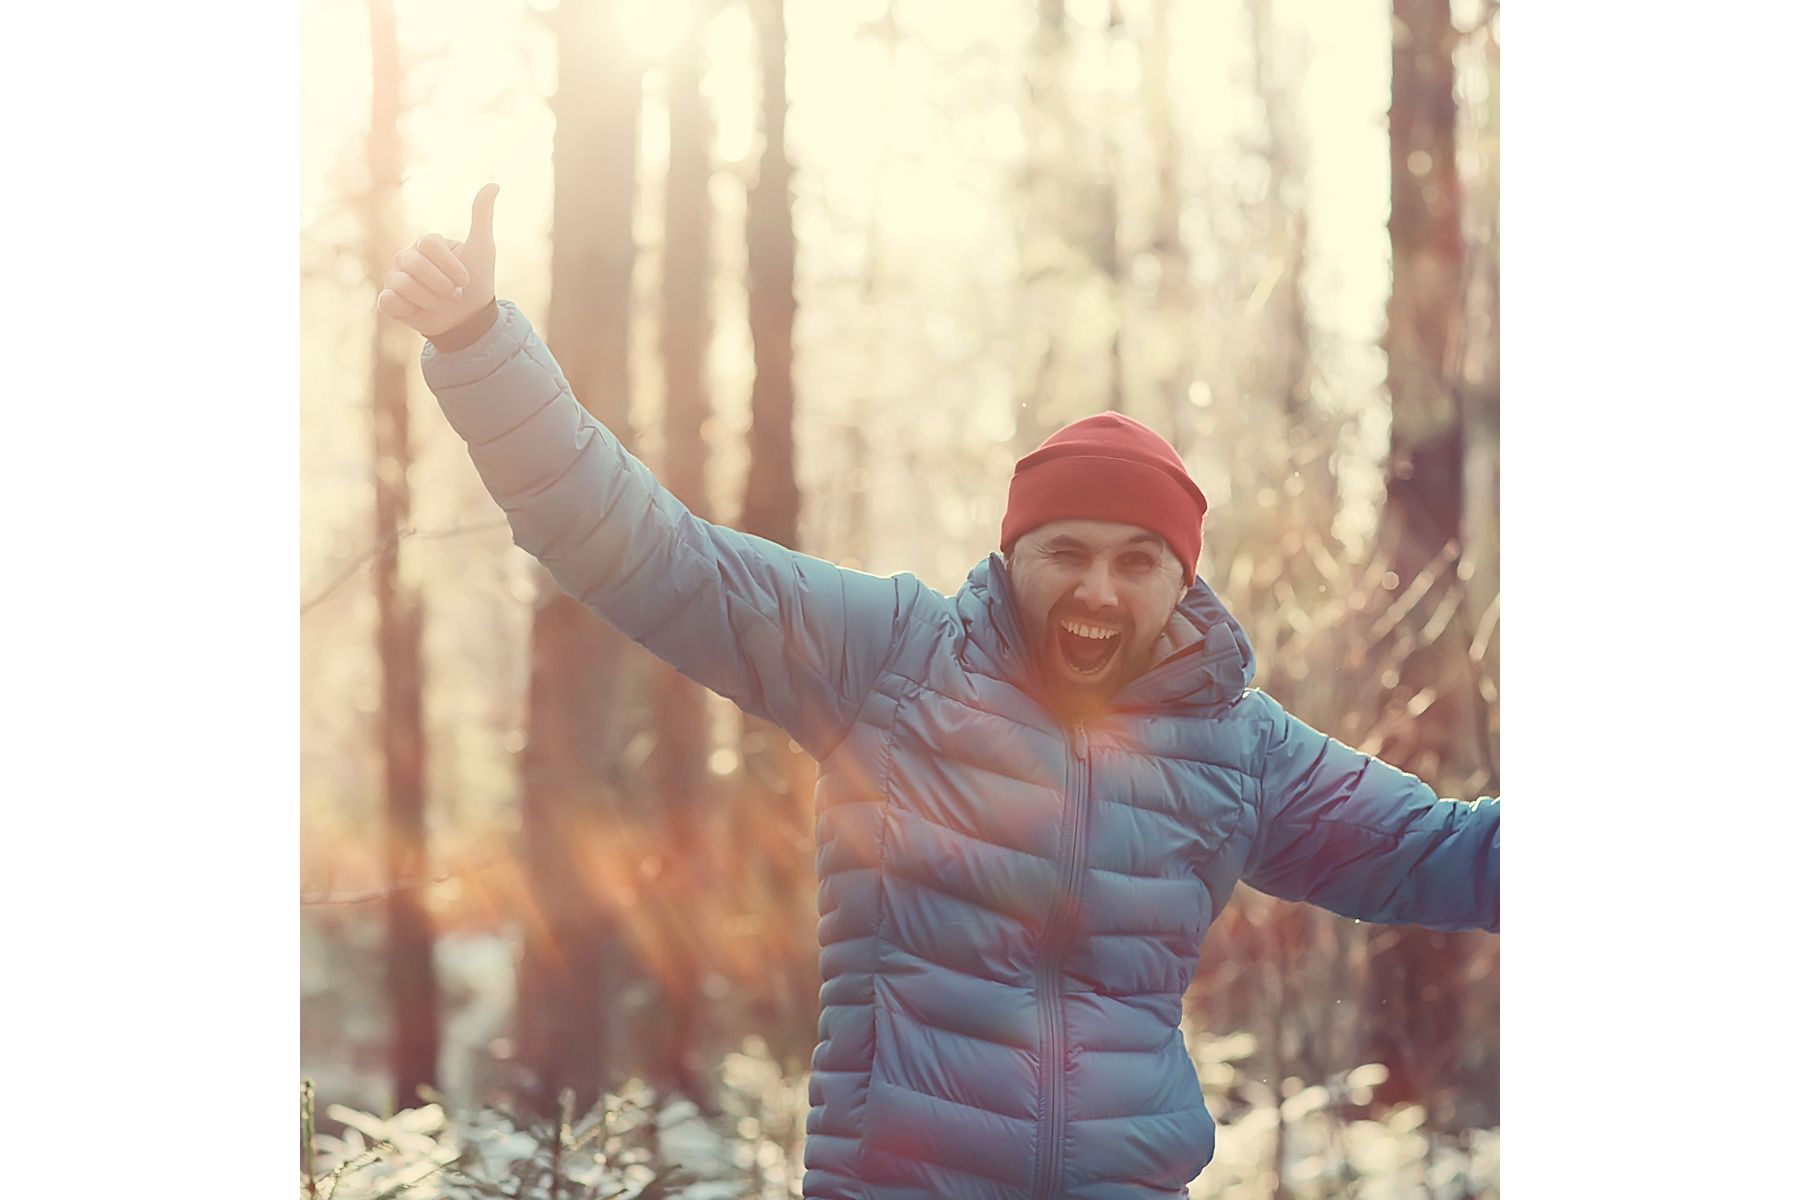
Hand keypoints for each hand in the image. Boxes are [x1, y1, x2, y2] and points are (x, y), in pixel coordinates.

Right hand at [376, 184, 499, 337]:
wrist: (468, 320)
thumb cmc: (476, 282)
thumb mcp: (482, 249)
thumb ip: (482, 216)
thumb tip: (494, 184)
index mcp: (426, 243)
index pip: (429, 245)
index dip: (450, 266)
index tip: (465, 280)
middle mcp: (406, 257)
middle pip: (415, 265)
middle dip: (442, 285)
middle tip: (453, 294)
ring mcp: (395, 277)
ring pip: (403, 284)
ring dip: (429, 300)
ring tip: (438, 303)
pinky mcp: (389, 300)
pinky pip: (389, 301)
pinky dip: (408, 310)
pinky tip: (418, 311)